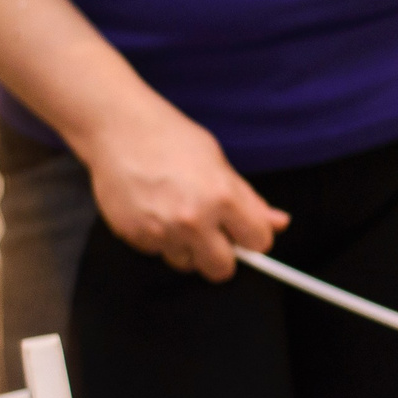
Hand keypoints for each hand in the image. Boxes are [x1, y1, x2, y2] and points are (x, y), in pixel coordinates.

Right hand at [84, 99, 287, 279]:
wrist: (118, 127)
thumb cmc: (172, 139)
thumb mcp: (219, 163)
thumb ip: (249, 201)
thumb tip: (280, 223)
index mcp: (223, 197)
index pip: (258, 242)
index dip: (254, 237)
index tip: (246, 233)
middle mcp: (193, 219)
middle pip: (222, 270)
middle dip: (222, 256)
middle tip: (214, 235)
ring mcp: (161, 230)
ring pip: (187, 264)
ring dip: (187, 248)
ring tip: (177, 213)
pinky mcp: (134, 236)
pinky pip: (157, 252)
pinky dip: (159, 238)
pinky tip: (154, 210)